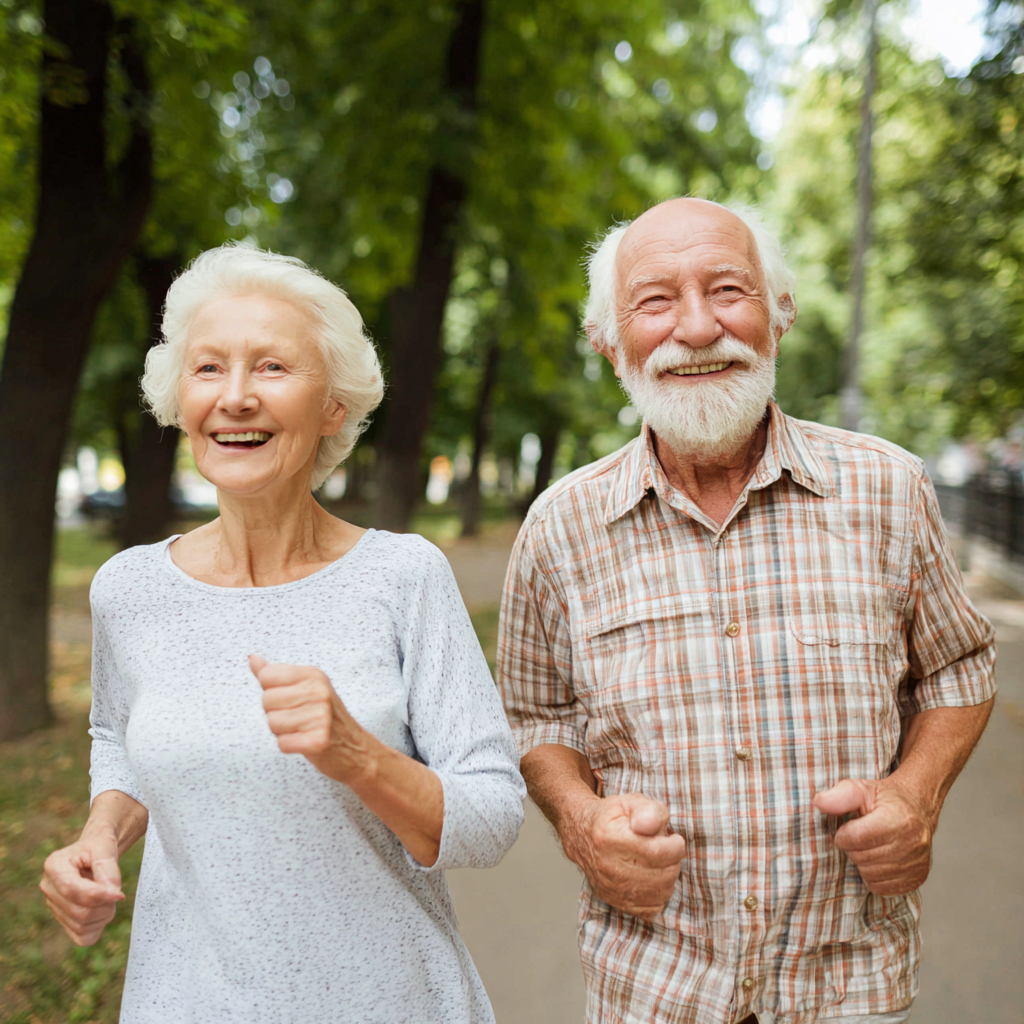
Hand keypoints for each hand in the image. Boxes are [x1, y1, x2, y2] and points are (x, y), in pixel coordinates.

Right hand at [40, 828, 124, 945]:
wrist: (94, 852)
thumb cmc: (99, 846)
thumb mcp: (105, 846)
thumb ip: (107, 866)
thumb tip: (111, 891)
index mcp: (54, 866)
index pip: (73, 890)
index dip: (98, 895)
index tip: (120, 894)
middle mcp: (48, 888)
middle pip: (78, 911)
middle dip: (104, 906)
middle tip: (116, 893)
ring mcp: (53, 906)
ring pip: (81, 926)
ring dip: (103, 915)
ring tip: (110, 898)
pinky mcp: (62, 919)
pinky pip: (81, 937)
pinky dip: (97, 928)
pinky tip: (103, 912)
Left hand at [250, 655, 372, 783]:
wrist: (355, 748)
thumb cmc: (325, 717)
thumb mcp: (305, 688)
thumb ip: (276, 674)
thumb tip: (253, 659)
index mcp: (314, 675)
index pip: (267, 676)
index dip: (272, 691)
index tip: (290, 698)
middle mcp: (318, 692)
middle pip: (266, 700)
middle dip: (276, 713)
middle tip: (298, 717)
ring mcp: (320, 716)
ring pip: (272, 723)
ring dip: (282, 731)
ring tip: (302, 729)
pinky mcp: (318, 741)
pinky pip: (282, 743)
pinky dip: (290, 746)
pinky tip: (305, 741)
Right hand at [564, 793, 686, 919]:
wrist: (583, 835)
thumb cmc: (611, 817)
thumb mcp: (631, 802)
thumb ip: (649, 810)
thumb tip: (652, 825)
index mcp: (611, 838)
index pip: (659, 852)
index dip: (675, 846)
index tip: (674, 838)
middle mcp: (609, 867)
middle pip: (664, 875)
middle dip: (673, 860)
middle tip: (665, 848)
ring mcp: (612, 888)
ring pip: (661, 893)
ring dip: (668, 876)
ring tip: (659, 862)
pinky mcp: (615, 901)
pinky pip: (652, 908)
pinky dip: (659, 894)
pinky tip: (653, 877)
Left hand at [814, 777, 932, 894]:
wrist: (916, 809)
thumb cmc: (886, 800)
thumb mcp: (861, 789)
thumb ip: (839, 796)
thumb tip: (819, 802)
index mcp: (899, 819)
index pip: (857, 838)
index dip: (844, 835)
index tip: (846, 829)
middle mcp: (913, 842)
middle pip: (863, 858)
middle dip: (853, 848)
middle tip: (859, 837)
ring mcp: (918, 863)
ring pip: (871, 875)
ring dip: (862, 863)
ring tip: (869, 847)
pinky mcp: (918, 878)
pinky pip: (883, 888)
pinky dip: (873, 876)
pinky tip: (877, 860)